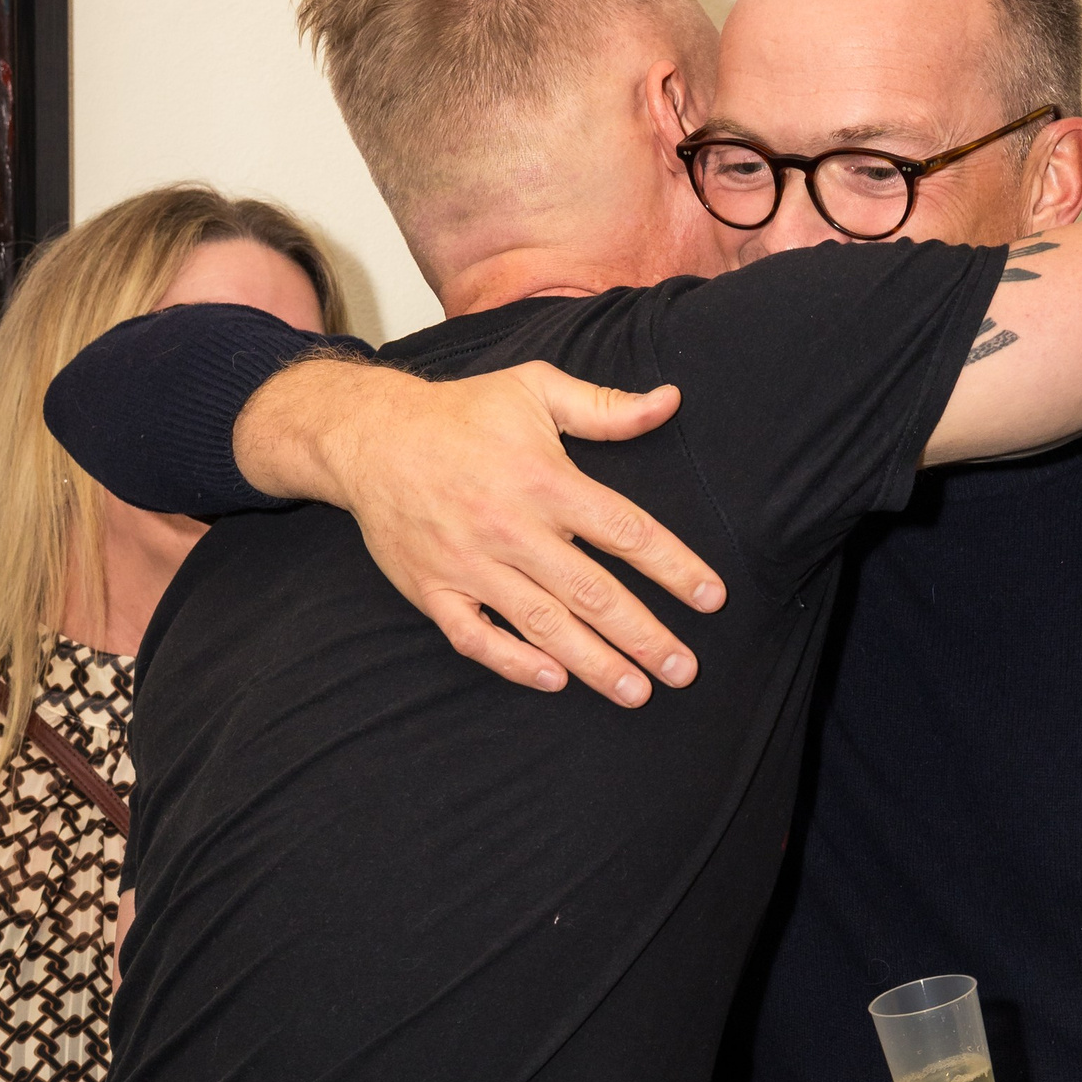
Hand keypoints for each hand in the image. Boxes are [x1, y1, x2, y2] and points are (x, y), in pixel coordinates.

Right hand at [232, 358, 725, 704]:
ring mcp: (469, 564)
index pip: (625, 532)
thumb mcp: (535, 389)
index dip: (674, 567)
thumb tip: (670, 402)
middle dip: (644, 635)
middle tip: (684, 669)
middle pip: (592, 592)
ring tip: (637, 692)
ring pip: (542, 624)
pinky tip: (555, 680)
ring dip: (594, 663)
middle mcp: (510, 527)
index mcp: (544, 479)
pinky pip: (477, 638)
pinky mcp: (433, 590)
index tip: (711, 598)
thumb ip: (605, 407)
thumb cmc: (462, 413)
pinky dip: (514, 663)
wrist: (370, 435)